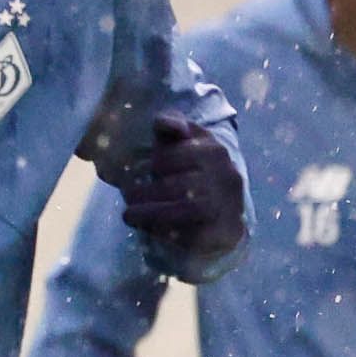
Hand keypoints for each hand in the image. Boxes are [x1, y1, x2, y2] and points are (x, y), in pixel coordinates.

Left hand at [112, 112, 247, 263]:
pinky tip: (147, 228)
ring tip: (129, 214)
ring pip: (184, 208)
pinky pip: (192, 234)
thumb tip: (161, 123)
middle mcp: (226, 176)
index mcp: (214, 150)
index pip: (171, 157)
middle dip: (144, 192)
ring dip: (150, 212)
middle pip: (176, 184)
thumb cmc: (194, 172)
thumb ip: (171, 127)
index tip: (135, 172)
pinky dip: (165, 231)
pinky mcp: (225, 232)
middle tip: (127, 196)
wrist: (225, 213)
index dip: (149, 165)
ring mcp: (228, 205)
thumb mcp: (184, 144)